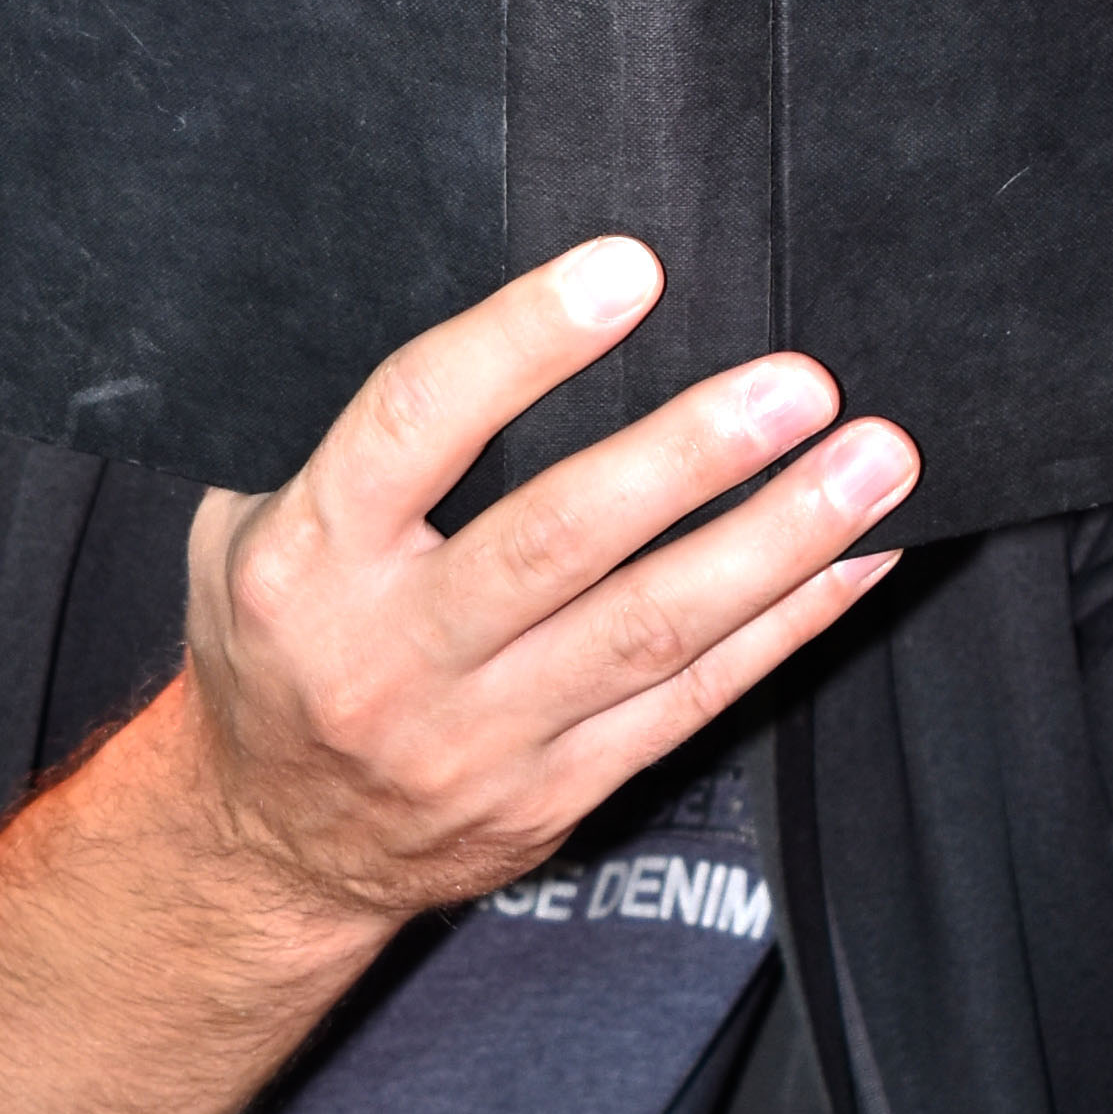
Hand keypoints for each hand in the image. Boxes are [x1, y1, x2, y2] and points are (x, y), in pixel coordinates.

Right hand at [177, 237, 916, 920]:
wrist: (269, 844)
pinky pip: (689, 704)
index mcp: (308, 558)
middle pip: (561, 540)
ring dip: (776, 540)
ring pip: (650, 629)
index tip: (627, 269)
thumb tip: (479, 314)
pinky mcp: (554, 795)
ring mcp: (480, 736)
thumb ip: (340, 442)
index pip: (418, 424)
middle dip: (691, 454)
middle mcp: (392, 652)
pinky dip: (785, 627)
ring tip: (872, 463)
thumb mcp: (240, 528)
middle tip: (799, 381)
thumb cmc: (272, 640)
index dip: (523, 340)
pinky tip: (856, 560)